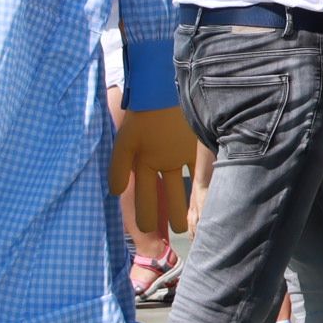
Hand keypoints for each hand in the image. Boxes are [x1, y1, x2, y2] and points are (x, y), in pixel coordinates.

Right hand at [111, 105, 198, 236]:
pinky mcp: (197, 145)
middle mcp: (163, 160)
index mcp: (143, 161)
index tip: (147, 230)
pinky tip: (208, 200)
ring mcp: (180, 153)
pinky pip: (202, 168)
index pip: (144, 192)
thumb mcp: (127, 141)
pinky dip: (204, 184)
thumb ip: (119, 165)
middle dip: (171, 212)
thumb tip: (114, 192)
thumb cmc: (143, 115)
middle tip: (177, 233)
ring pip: (186, 184)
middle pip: (167, 193)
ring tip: (195, 223)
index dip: (145, 211)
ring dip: (190, 204)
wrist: (162, 89)